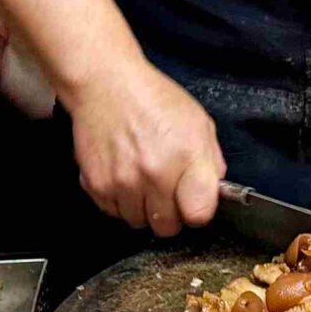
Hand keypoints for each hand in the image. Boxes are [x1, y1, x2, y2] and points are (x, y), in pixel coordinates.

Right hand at [68, 60, 224, 235]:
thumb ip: (211, 162)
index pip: (198, 215)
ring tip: (142, 178)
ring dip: (142, 207)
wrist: (107, 85)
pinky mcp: (96, 185)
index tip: (193, 203)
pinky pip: (113, 212)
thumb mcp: (198, 123)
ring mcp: (123, 182)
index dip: (197, 211)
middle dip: (170, 213)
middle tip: (166, 190)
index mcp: (186, 158)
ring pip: (138, 222)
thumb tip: (214, 192)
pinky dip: (119, 200)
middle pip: (167, 226)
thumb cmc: (152, 99)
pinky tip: (123, 175)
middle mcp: (154, 174)